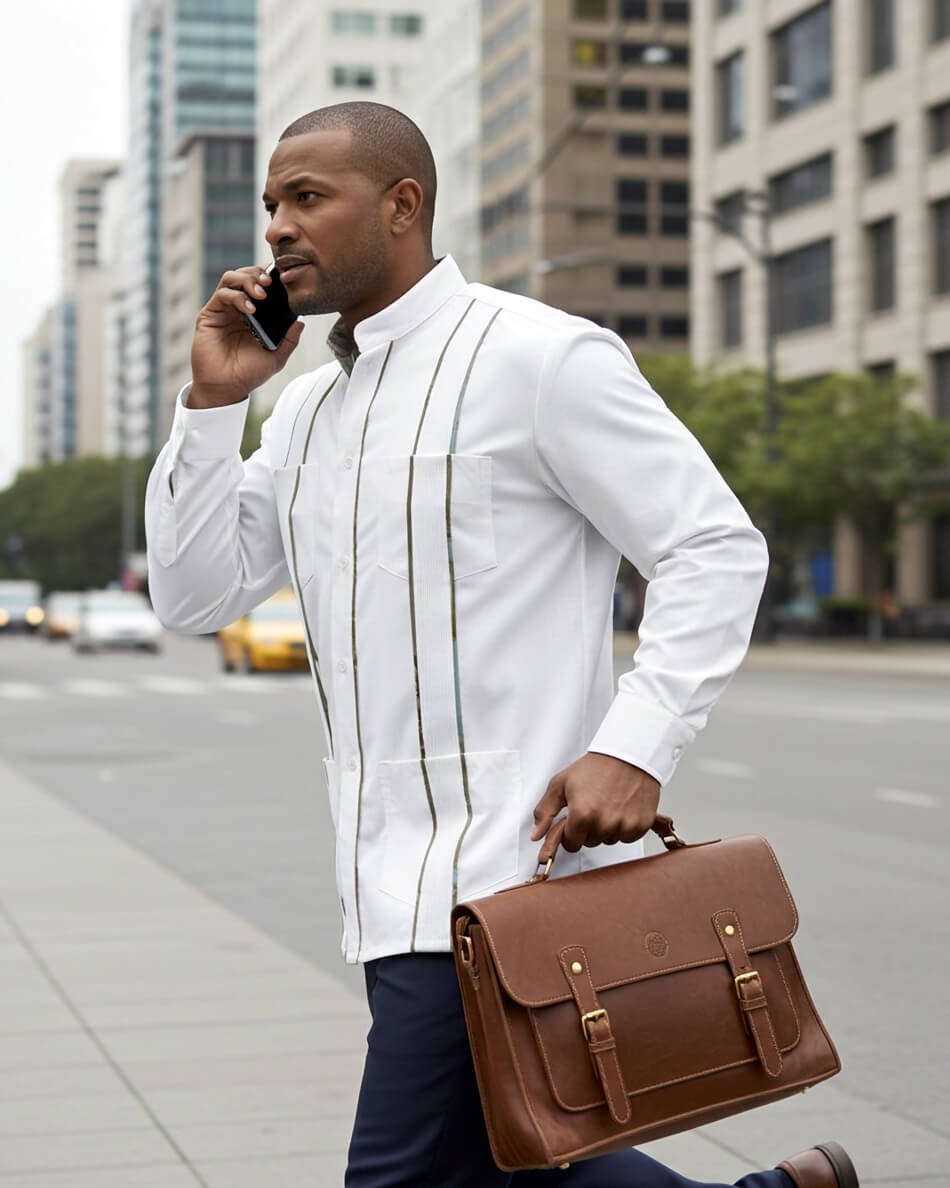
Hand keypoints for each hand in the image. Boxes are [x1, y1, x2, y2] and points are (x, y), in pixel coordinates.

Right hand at [189, 265, 304, 407]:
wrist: (226, 389)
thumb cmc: (249, 374)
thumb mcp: (276, 357)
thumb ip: (290, 340)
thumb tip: (302, 322)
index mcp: (254, 315)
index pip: (261, 285)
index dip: (270, 276)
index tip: (283, 277)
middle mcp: (238, 308)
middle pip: (246, 276)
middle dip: (259, 274)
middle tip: (271, 283)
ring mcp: (223, 310)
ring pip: (231, 278)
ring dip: (247, 280)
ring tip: (261, 294)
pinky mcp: (210, 314)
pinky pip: (222, 294)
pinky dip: (237, 296)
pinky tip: (249, 308)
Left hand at [531, 752, 660, 852]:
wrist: (627, 754)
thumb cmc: (595, 767)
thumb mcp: (561, 784)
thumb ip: (545, 811)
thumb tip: (536, 835)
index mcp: (582, 815)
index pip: (571, 844)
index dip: (571, 831)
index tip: (576, 818)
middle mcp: (604, 824)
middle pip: (590, 842)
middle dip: (589, 828)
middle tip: (593, 805)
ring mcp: (624, 826)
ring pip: (609, 840)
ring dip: (607, 827)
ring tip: (609, 803)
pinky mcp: (641, 825)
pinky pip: (628, 837)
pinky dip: (625, 826)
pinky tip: (622, 807)